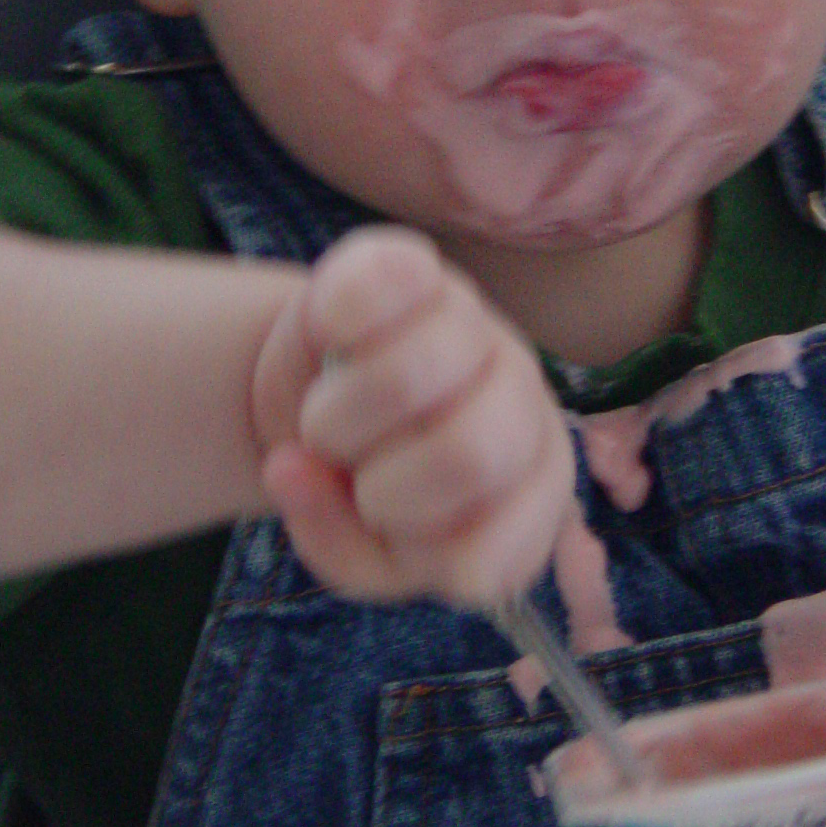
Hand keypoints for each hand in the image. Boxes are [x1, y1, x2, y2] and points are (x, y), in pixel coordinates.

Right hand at [252, 225, 575, 605]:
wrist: (330, 389)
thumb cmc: (369, 482)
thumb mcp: (363, 549)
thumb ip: (339, 544)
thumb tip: (289, 468)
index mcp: (536, 489)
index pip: (480, 558)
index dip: (403, 552)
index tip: (378, 526)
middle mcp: (527, 405)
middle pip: (469, 455)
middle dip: (379, 483)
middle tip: (354, 471)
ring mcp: (481, 328)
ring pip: (412, 374)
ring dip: (336, 415)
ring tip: (332, 416)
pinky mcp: (423, 268)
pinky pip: (380, 283)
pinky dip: (335, 317)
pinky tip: (332, 336)